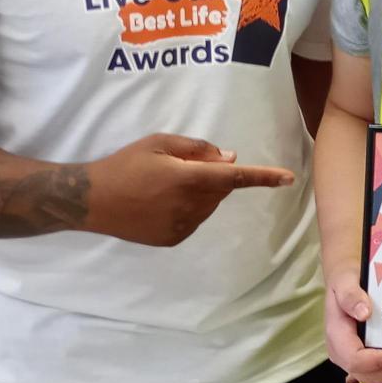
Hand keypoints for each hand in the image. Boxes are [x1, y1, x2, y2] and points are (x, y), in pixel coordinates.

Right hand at [82, 134, 293, 246]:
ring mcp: (182, 226)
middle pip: (221, 189)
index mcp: (187, 179)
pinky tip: (160, 202)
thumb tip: (230, 159)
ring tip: (165, 184)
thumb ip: (198, 149)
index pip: (235, 178)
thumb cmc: (126, 164)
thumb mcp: (159, 143)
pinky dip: (189, 208)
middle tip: (182, 166)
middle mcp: (189, 206)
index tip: (289, 178)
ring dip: (201, 192)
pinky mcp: (173, 239)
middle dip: (214, 176)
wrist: (92, 200)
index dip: (264, 177)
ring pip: (209, 206)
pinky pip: (194, 219)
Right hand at [324, 268, 381, 382]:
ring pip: (375, 378)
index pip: (355, 360)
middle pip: (367, 376)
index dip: (378, 361)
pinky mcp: (363, 356)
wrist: (344, 281)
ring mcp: (352, 356)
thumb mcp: (345, 281)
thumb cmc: (344, 282)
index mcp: (336, 335)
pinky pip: (379, 372)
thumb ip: (351, 295)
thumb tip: (363, 312)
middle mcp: (342, 351)